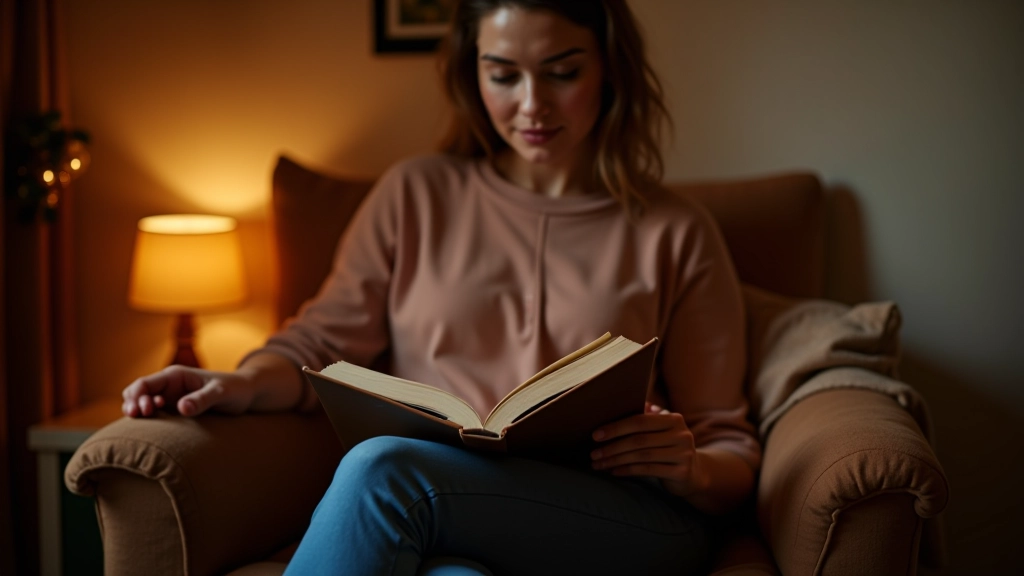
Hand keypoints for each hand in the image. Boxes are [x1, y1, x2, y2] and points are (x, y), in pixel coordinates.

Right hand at [122, 365, 255, 417]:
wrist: (247, 394)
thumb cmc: (236, 389)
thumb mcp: (221, 393)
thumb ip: (203, 399)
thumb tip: (182, 408)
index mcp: (175, 375)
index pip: (145, 383)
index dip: (137, 396)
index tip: (141, 410)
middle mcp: (169, 386)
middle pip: (137, 393)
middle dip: (132, 404)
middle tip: (138, 416)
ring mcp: (171, 399)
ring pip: (143, 405)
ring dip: (138, 413)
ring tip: (143, 421)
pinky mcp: (175, 412)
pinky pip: (155, 417)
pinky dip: (148, 422)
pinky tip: (154, 430)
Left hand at [590, 402, 707, 497]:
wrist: (694, 474)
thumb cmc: (668, 448)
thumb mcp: (660, 431)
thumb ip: (644, 418)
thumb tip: (616, 404)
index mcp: (674, 419)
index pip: (640, 421)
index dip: (616, 427)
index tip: (595, 435)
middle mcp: (682, 434)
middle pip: (639, 440)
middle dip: (612, 447)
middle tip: (593, 453)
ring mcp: (684, 454)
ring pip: (641, 456)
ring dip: (616, 460)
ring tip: (598, 464)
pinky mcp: (681, 472)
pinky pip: (648, 470)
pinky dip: (628, 470)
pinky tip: (614, 471)